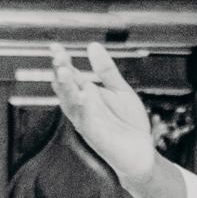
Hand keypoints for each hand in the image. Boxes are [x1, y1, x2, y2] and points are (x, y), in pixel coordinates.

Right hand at [49, 41, 161, 186]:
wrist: (141, 151)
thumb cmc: (128, 122)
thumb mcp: (120, 90)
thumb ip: (106, 70)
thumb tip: (92, 45)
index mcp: (86, 93)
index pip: (70, 74)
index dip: (61, 61)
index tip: (54, 46)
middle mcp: (82, 107)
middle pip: (66, 87)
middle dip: (61, 72)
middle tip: (58, 57)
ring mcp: (87, 122)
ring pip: (71, 104)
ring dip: (67, 89)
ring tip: (64, 72)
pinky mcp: (95, 137)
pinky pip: (85, 122)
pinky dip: (83, 110)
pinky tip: (83, 96)